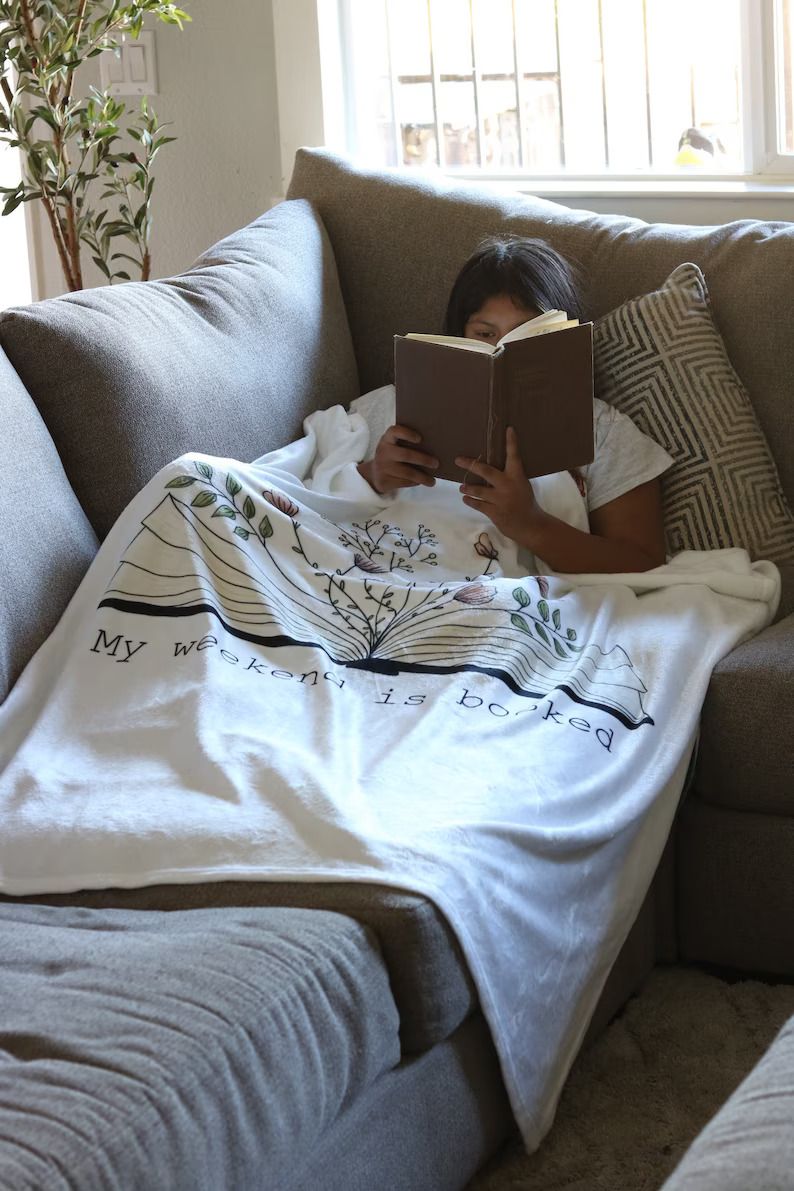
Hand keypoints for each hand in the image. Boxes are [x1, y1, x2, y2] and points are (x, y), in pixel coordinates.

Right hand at [358, 425, 437, 493]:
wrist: (375, 474)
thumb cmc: (393, 456)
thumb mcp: (395, 447)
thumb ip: (408, 444)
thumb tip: (433, 450)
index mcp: (387, 439)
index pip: (395, 431)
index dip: (407, 433)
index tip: (420, 439)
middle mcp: (383, 451)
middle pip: (406, 455)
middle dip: (423, 459)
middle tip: (436, 463)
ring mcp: (382, 467)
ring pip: (407, 473)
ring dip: (422, 477)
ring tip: (432, 481)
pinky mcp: (384, 481)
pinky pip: (404, 482)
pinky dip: (415, 483)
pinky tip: (421, 482)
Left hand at [456, 427, 544, 542]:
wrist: (531, 525)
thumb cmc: (525, 502)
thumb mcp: (521, 485)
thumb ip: (510, 477)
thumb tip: (492, 468)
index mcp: (517, 476)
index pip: (514, 456)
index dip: (511, 442)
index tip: (508, 429)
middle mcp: (507, 485)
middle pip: (486, 472)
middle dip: (471, 465)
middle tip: (458, 460)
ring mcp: (500, 500)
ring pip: (478, 491)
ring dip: (467, 488)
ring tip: (461, 487)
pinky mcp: (494, 512)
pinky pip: (478, 505)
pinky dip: (470, 501)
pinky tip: (465, 499)